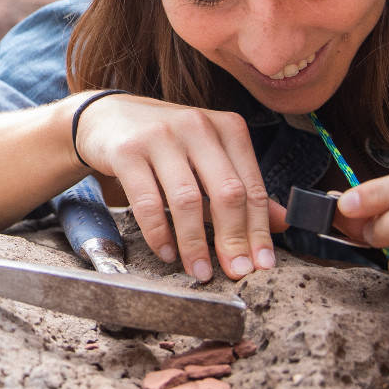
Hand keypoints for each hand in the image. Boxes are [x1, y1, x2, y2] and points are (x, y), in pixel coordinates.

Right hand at [72, 93, 285, 280]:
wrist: (106, 116)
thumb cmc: (166, 141)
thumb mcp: (209, 155)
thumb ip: (243, 186)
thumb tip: (282, 223)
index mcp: (227, 127)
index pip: (252, 186)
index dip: (259, 230)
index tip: (262, 264)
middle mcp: (197, 126)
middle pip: (226, 192)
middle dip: (233, 240)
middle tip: (235, 272)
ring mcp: (161, 136)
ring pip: (188, 200)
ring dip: (195, 244)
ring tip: (199, 270)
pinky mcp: (127, 151)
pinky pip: (148, 202)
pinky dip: (160, 233)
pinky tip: (167, 251)